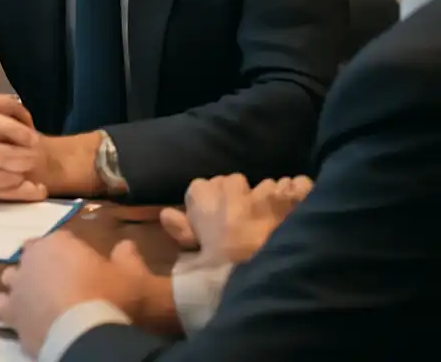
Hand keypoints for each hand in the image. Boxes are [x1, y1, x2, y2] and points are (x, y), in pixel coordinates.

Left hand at [0, 231, 146, 357]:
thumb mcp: (131, 276)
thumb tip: (126, 245)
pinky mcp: (12, 314)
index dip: (68, 251)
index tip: (80, 265)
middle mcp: (33, 258)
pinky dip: (3, 310)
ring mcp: (19, 286)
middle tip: (57, 280)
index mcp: (58, 242)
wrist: (85, 333)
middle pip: (31, 255)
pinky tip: (10, 316)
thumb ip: (127, 258)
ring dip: (19, 284)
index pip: (59, 239)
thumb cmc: (109, 297)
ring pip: (11, 278)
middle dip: (40, 264)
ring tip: (32, 297)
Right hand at [161, 173, 313, 264]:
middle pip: (233, 183)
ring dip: (270, 200)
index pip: (201, 188)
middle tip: (244, 225)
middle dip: (239, 198)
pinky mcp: (293, 195)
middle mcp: (232, 185)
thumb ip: (181, 231)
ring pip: (265, 185)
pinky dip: (298, 195)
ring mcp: (264, 189)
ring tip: (275, 222)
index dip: (208, 205)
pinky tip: (298, 211)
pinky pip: (297, 184)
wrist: (268, 282)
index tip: (214, 224)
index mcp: (203, 195)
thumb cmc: (223, 271)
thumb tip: (166, 213)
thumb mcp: (195, 259)